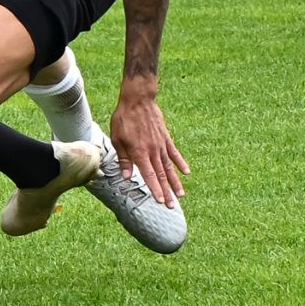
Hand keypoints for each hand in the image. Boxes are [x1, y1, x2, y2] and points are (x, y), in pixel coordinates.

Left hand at [110, 82, 188, 207]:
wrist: (138, 99)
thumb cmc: (124, 118)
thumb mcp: (117, 138)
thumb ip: (124, 159)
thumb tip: (127, 176)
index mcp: (139, 153)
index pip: (148, 175)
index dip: (155, 189)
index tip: (160, 201)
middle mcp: (152, 151)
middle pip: (161, 175)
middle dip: (167, 192)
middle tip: (171, 206)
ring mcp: (161, 145)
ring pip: (169, 167)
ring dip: (175, 182)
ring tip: (181, 196)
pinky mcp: (166, 138)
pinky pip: (174, 153)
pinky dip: (180, 163)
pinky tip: (186, 172)